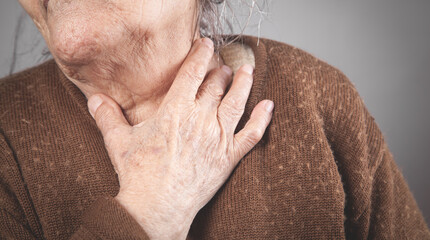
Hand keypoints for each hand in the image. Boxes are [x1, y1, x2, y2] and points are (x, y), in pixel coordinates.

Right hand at [87, 38, 273, 239]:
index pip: (193, 72)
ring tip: (247, 71)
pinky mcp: (229, 157)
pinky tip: (269, 106)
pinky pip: (252, 134)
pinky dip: (263, 119)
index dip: (201, 54)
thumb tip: (93, 98)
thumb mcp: (118, 141)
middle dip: (220, 71)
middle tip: (222, 66)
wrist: (157, 207)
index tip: (206, 44)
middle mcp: (201, 119)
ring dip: (244, 84)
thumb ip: (107, 116)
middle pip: (216, 85)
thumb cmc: (138, 174)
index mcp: (175, 110)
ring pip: (237, 102)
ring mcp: (218, 138)